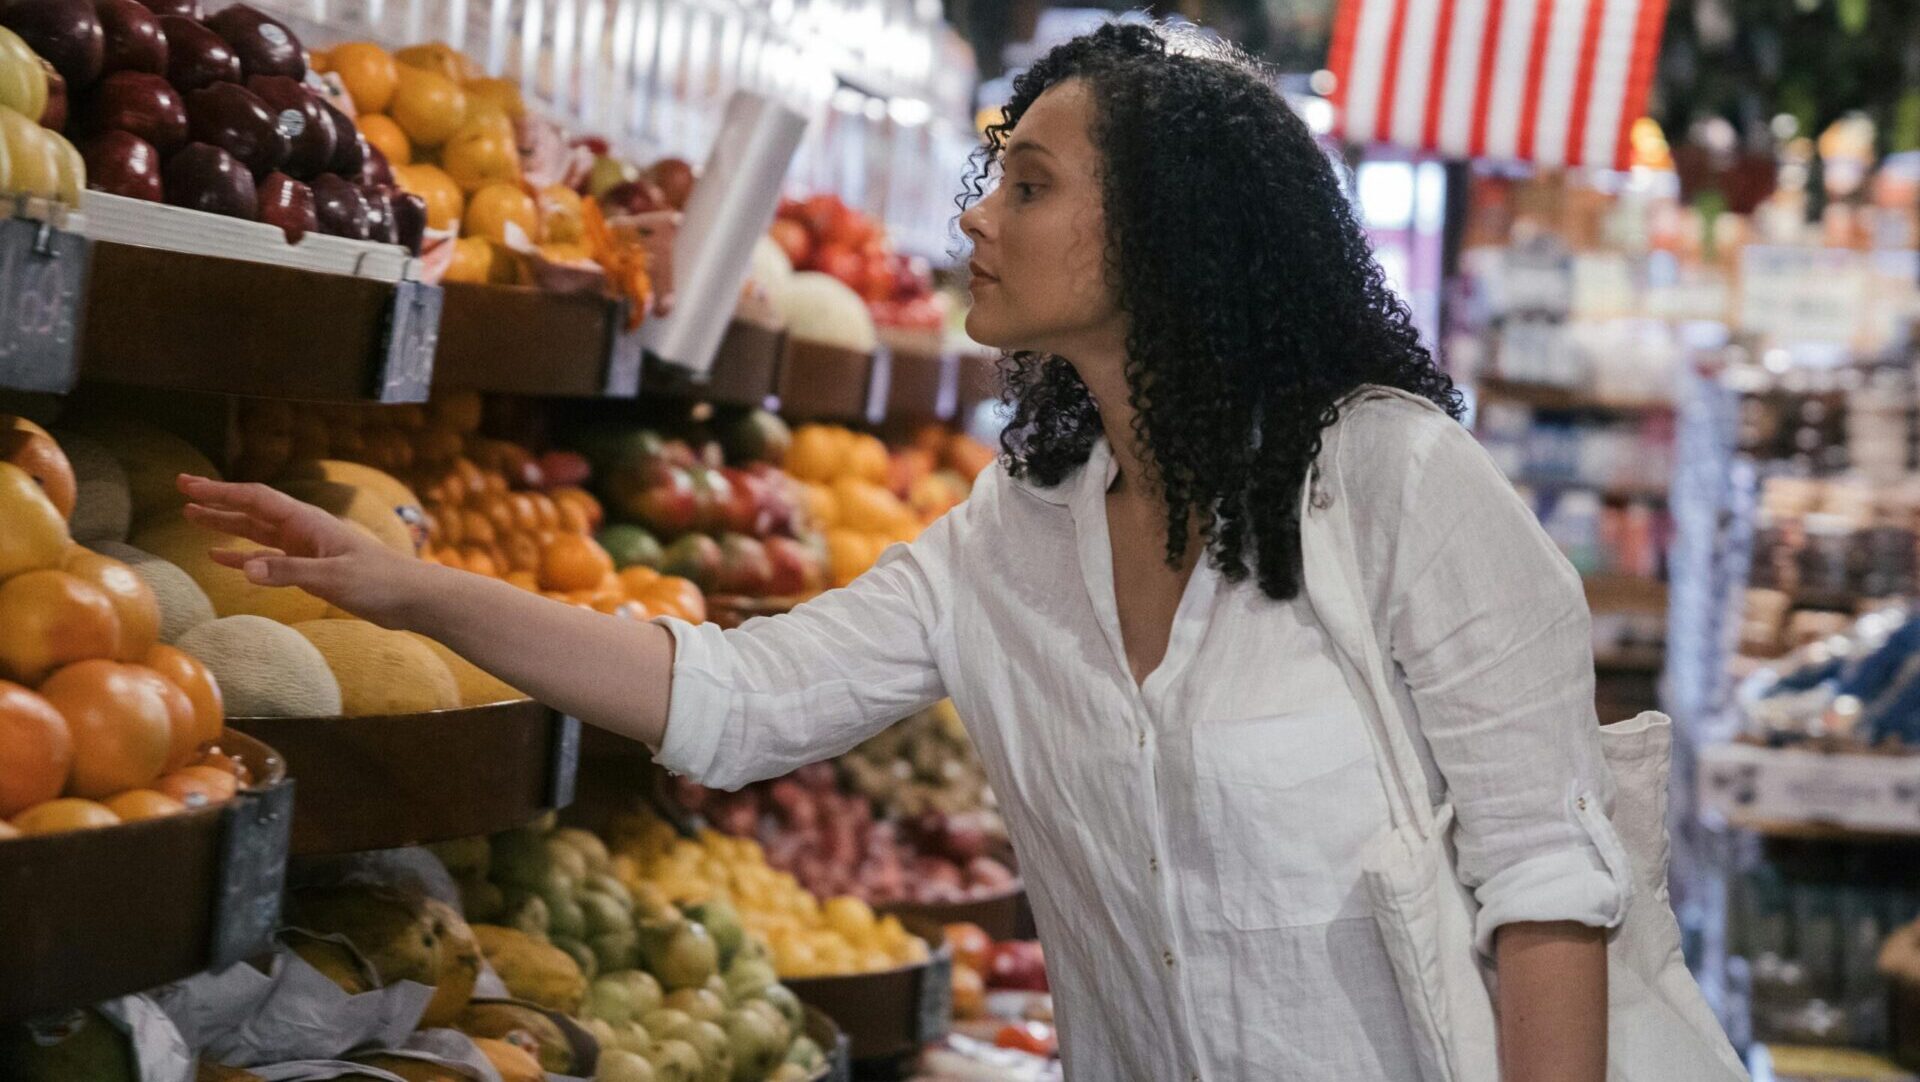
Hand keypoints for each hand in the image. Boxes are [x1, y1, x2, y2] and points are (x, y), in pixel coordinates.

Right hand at [177, 474, 423, 625]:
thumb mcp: (333, 577)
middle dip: (217, 500)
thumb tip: (245, 568)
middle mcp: (303, 530)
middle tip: (180, 491)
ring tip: (191, 517)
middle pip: (251, 510)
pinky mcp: (311, 570)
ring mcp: (306, 549)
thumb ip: (289, 572)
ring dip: (225, 525)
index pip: (256, 499)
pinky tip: (220, 558)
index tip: (187, 485)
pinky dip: (243, 556)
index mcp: (308, 522)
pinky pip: (268, 559)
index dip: (220, 491)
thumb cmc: (381, 582)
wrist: (412, 598)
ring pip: (256, 533)